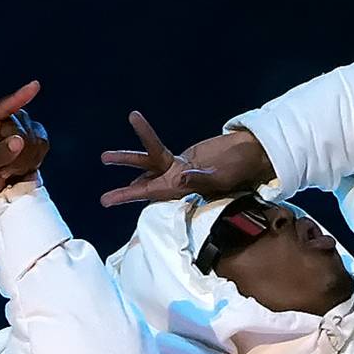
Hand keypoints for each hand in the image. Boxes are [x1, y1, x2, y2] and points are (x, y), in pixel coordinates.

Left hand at [0, 83, 48, 201]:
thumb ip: (0, 154)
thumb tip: (20, 140)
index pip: (4, 106)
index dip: (20, 97)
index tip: (35, 85)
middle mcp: (2, 119)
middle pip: (23, 129)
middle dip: (18, 154)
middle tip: (4, 171)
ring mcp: (18, 128)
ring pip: (36, 138)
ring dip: (27, 160)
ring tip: (11, 171)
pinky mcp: (32, 140)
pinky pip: (44, 144)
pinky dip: (36, 159)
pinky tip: (23, 168)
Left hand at [100, 113, 266, 209]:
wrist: (249, 156)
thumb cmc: (240, 169)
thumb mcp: (222, 176)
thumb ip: (201, 179)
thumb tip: (179, 178)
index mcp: (182, 189)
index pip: (151, 192)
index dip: (129, 196)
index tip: (109, 200)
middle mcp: (177, 181)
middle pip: (144, 184)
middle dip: (124, 192)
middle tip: (103, 201)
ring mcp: (179, 170)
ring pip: (147, 164)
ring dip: (127, 161)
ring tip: (104, 158)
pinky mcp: (184, 160)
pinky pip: (159, 156)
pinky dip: (147, 152)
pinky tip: (135, 160)